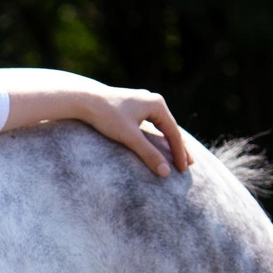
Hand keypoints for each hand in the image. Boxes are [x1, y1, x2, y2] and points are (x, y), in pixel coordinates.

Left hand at [75, 85, 191, 176]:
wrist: (84, 100)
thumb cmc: (106, 117)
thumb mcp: (129, 137)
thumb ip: (148, 154)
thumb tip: (165, 172)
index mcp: (157, 105)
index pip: (174, 133)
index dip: (179, 153)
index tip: (182, 170)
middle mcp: (153, 100)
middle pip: (170, 128)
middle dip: (179, 148)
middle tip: (188, 166)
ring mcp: (143, 102)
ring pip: (161, 126)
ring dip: (169, 142)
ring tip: (177, 156)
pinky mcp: (133, 106)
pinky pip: (151, 123)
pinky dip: (157, 135)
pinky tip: (159, 143)